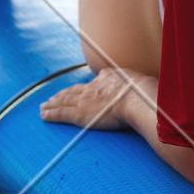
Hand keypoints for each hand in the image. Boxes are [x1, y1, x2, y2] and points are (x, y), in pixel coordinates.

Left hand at [39, 68, 154, 130]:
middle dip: (63, 94)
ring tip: (44, 106)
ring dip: (52, 103)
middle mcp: (94, 87)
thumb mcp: (145, 85)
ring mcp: (85, 100)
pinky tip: (43, 115)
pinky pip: (60, 113)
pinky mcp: (79, 113)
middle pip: (74, 91)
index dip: (85, 87)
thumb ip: (142, 88)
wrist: (137, 99)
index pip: (93, 83)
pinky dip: (50, 114)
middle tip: (53, 98)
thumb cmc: (146, 95)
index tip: (80, 89)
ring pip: (64, 101)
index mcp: (109, 79)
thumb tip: (151, 93)